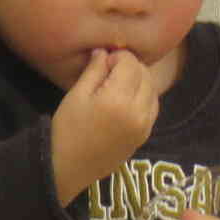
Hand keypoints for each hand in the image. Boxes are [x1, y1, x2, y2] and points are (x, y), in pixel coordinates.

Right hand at [52, 49, 157, 204]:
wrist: (69, 167)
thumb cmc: (67, 130)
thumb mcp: (76, 96)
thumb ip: (94, 71)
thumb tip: (104, 52)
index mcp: (117, 99)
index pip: (130, 64)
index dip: (117, 56)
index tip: (103, 61)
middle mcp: (137, 111)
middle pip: (145, 75)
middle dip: (130, 66)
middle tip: (110, 70)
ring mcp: (144, 125)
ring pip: (153, 90)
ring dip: (139, 81)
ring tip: (119, 84)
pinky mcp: (144, 135)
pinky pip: (153, 107)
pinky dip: (144, 97)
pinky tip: (127, 99)